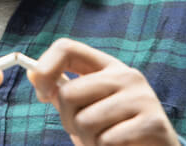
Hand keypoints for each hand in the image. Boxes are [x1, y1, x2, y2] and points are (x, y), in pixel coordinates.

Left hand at [27, 38, 179, 145]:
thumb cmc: (118, 132)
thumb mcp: (90, 108)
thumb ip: (64, 93)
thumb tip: (32, 74)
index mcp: (108, 67)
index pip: (67, 48)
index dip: (45, 69)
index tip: (42, 94)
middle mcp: (126, 75)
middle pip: (69, 92)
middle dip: (69, 121)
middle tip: (87, 132)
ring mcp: (142, 96)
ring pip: (85, 121)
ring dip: (89, 141)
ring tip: (105, 141)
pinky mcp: (153, 122)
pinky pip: (107, 140)